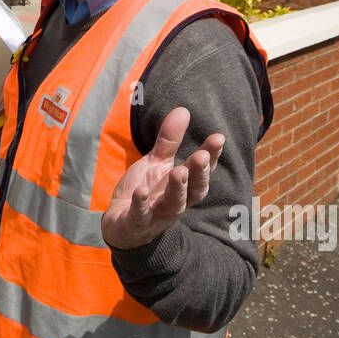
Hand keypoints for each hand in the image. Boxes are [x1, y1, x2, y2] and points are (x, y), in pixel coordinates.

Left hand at [101, 107, 224, 250]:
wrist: (120, 226)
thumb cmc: (145, 192)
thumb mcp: (156, 163)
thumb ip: (169, 141)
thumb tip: (183, 110)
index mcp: (183, 187)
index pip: (202, 172)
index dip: (212, 157)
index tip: (218, 138)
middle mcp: (175, 203)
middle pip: (194, 190)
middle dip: (199, 174)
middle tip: (202, 156)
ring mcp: (156, 216)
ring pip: (173, 205)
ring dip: (177, 189)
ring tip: (179, 171)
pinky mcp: (136, 224)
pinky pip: (140, 216)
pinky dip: (142, 204)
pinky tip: (142, 191)